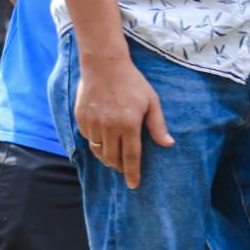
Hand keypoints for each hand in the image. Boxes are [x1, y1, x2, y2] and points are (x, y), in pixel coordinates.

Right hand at [74, 56, 172, 188]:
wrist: (104, 65)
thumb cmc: (132, 82)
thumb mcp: (151, 101)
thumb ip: (157, 125)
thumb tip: (168, 144)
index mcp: (129, 124)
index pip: (131, 157)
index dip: (132, 173)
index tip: (133, 185)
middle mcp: (109, 127)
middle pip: (112, 157)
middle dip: (119, 167)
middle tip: (125, 169)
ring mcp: (93, 123)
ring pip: (98, 150)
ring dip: (106, 157)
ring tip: (114, 158)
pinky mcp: (81, 118)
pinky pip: (88, 138)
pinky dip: (95, 143)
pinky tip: (102, 140)